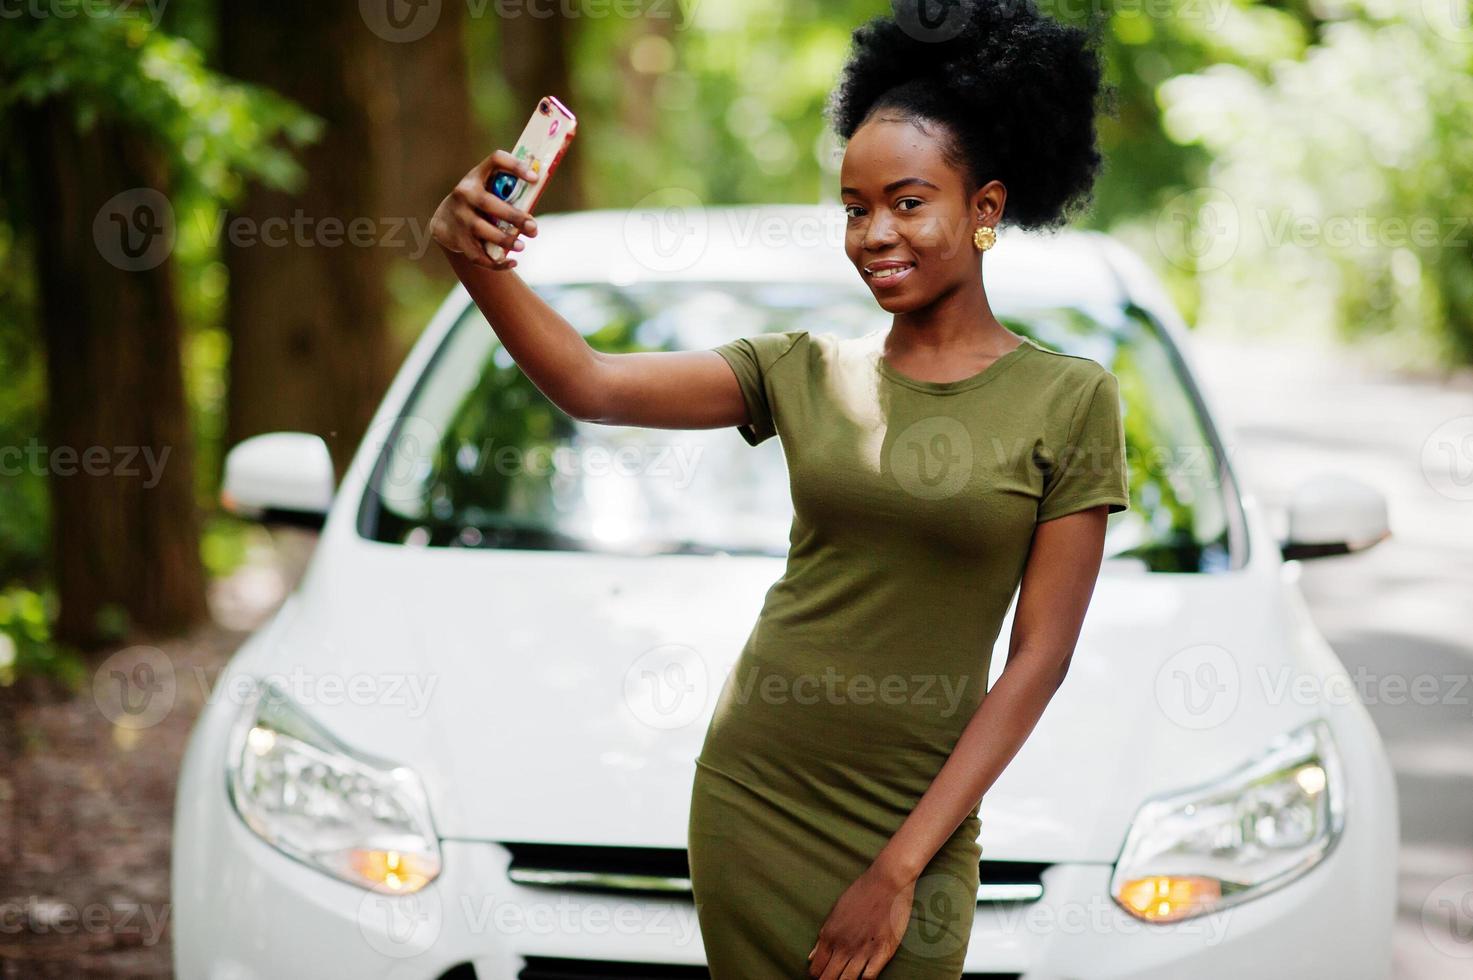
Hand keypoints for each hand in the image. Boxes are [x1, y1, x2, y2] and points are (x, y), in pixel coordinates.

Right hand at [429, 149, 540, 270]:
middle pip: (489, 203)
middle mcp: (464, 193)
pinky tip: (512, 262)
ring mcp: (459, 216)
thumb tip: (533, 218)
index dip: (515, 166)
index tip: (535, 178)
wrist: (444, 221)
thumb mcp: (486, 191)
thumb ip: (506, 196)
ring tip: (522, 246)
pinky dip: (496, 262)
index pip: (496, 161)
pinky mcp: (457, 238)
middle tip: (533, 228)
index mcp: (476, 176)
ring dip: (505, 240)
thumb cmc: (477, 205)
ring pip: (483, 230)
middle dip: (514, 217)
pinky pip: (478, 254)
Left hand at [807, 862, 915, 978]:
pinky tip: (866, 974)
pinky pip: (869, 977)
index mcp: (829, 935)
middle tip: (836, 978)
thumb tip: (811, 958)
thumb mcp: (836, 912)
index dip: (818, 976)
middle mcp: (843, 946)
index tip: (824, 975)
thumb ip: (823, 937)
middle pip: (828, 979)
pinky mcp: (883, 951)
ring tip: (849, 978)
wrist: (887, 881)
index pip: (816, 970)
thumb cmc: (861, 893)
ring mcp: (863, 950)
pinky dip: (865, 979)